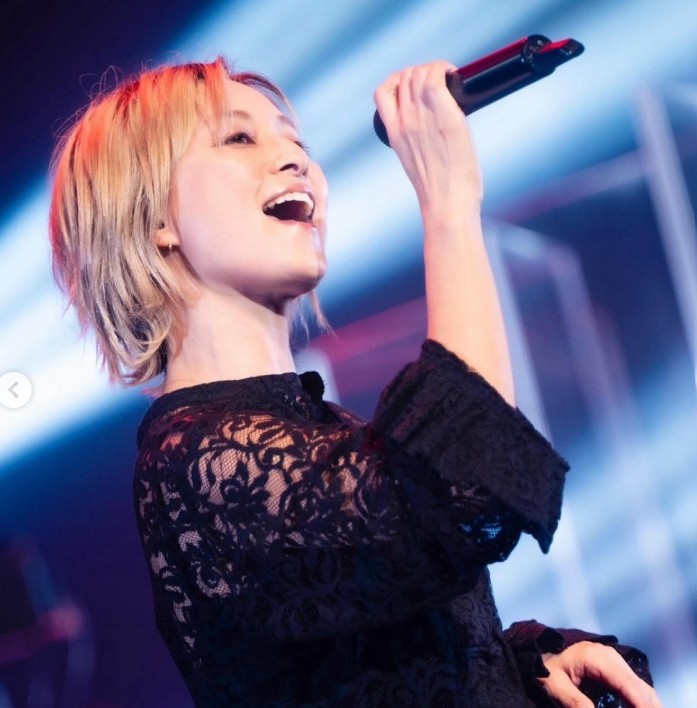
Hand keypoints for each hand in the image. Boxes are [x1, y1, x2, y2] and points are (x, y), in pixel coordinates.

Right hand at [373, 61, 481, 217]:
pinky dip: (445, 69)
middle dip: (422, 72)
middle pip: (404, 76)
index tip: (416, 88)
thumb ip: (417, 142)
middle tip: (441, 84)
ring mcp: (422, 117)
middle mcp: (404, 122)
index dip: (398, 81)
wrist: (447, 206)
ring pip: (419, 72)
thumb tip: (434, 130)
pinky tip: (455, 78)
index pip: (383, 93)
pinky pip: (436, 76)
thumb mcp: (416, 164)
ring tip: (450, 82)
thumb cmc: (440, 192)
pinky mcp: (444, 115)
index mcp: (394, 134)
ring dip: (435, 70)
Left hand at [540, 642, 661, 707]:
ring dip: (649, 705)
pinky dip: (642, 702)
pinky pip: (636, 688)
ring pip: (642, 688)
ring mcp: (615, 662)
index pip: (626, 682)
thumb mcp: (555, 686)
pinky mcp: (616, 669)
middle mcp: (610, 656)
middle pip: (639, 687)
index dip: (640, 703)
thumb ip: (575, 702)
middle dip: (648, 706)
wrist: (542, 655)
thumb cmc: (546, 670)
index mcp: (595, 657)